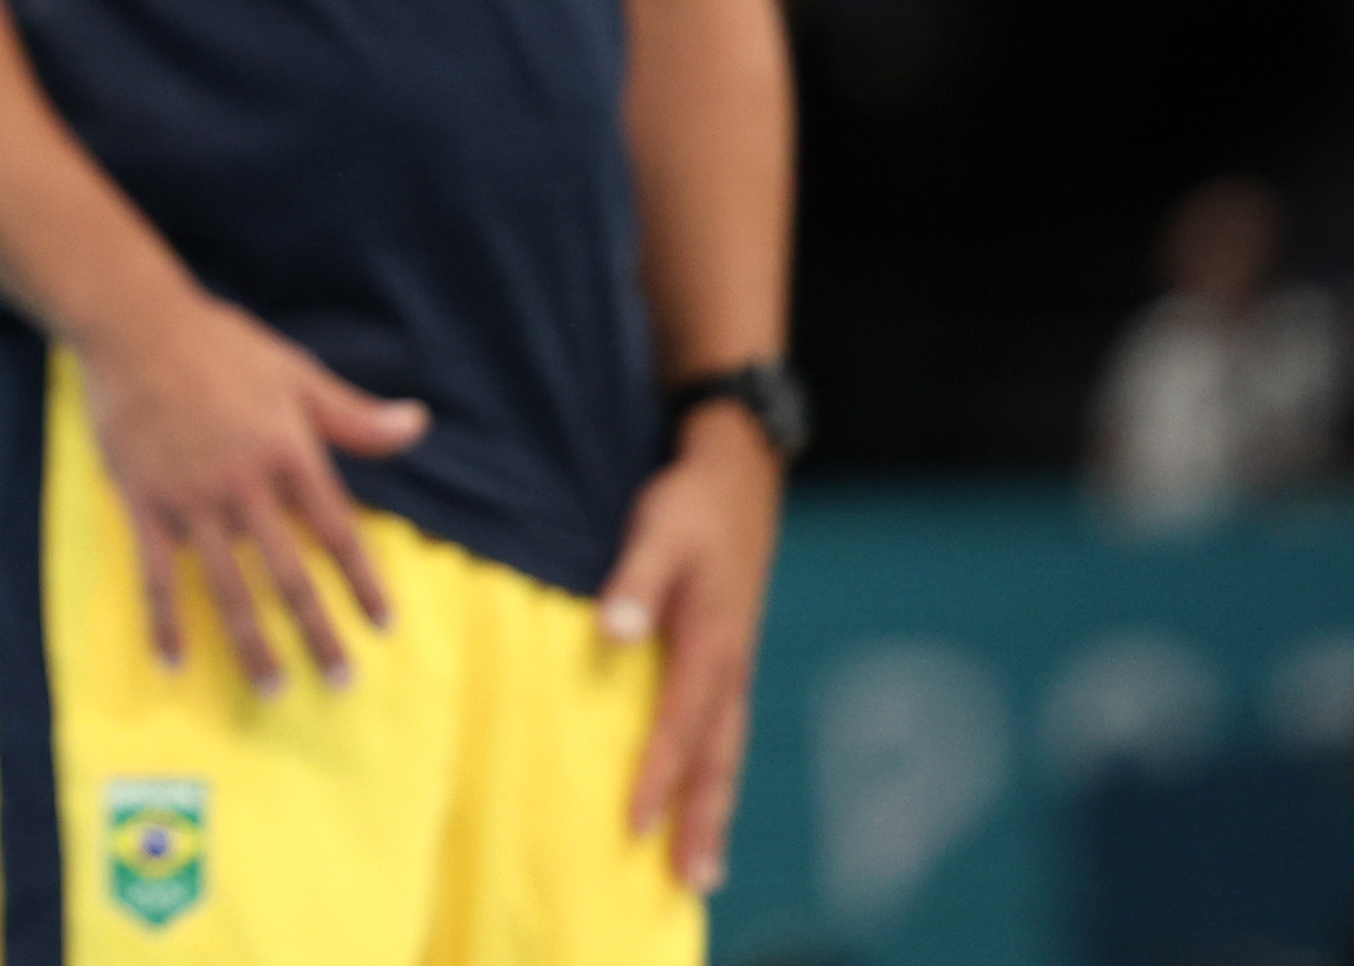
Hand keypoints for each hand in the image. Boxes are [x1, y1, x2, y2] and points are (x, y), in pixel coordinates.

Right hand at [73, 285, 428, 690]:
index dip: (362, 581)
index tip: (383, 625)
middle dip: (318, 632)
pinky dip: (165, 621)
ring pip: (228, 587)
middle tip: (342, 681)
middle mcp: (244, 486)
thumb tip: (418, 424)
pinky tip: (173, 662)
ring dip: (253, 644)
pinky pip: (156, 575)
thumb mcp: (296, 374)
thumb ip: (354, 414)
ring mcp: (192, 500)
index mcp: (287, 454)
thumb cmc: (220, 344)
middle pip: (288, 574)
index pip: (336, 532)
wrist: (134, 324)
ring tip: (275, 689)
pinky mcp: (145, 503)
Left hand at [600, 405, 780, 895]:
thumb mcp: (658, 527)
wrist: (740, 470)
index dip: (659, 775)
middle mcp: (731, 662)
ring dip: (716, 806)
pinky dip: (716, 771)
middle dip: (706, 819)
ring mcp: (735, 662)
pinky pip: (724, 729)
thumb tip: (614, 633)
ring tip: (705, 865)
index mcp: (713, 640)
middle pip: (718, 756)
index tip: (636, 823)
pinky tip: (705, 796)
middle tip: (695, 882)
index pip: (681, 724)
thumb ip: (634, 581)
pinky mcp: (730, 655)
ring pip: (727, 749)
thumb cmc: (692, 501)